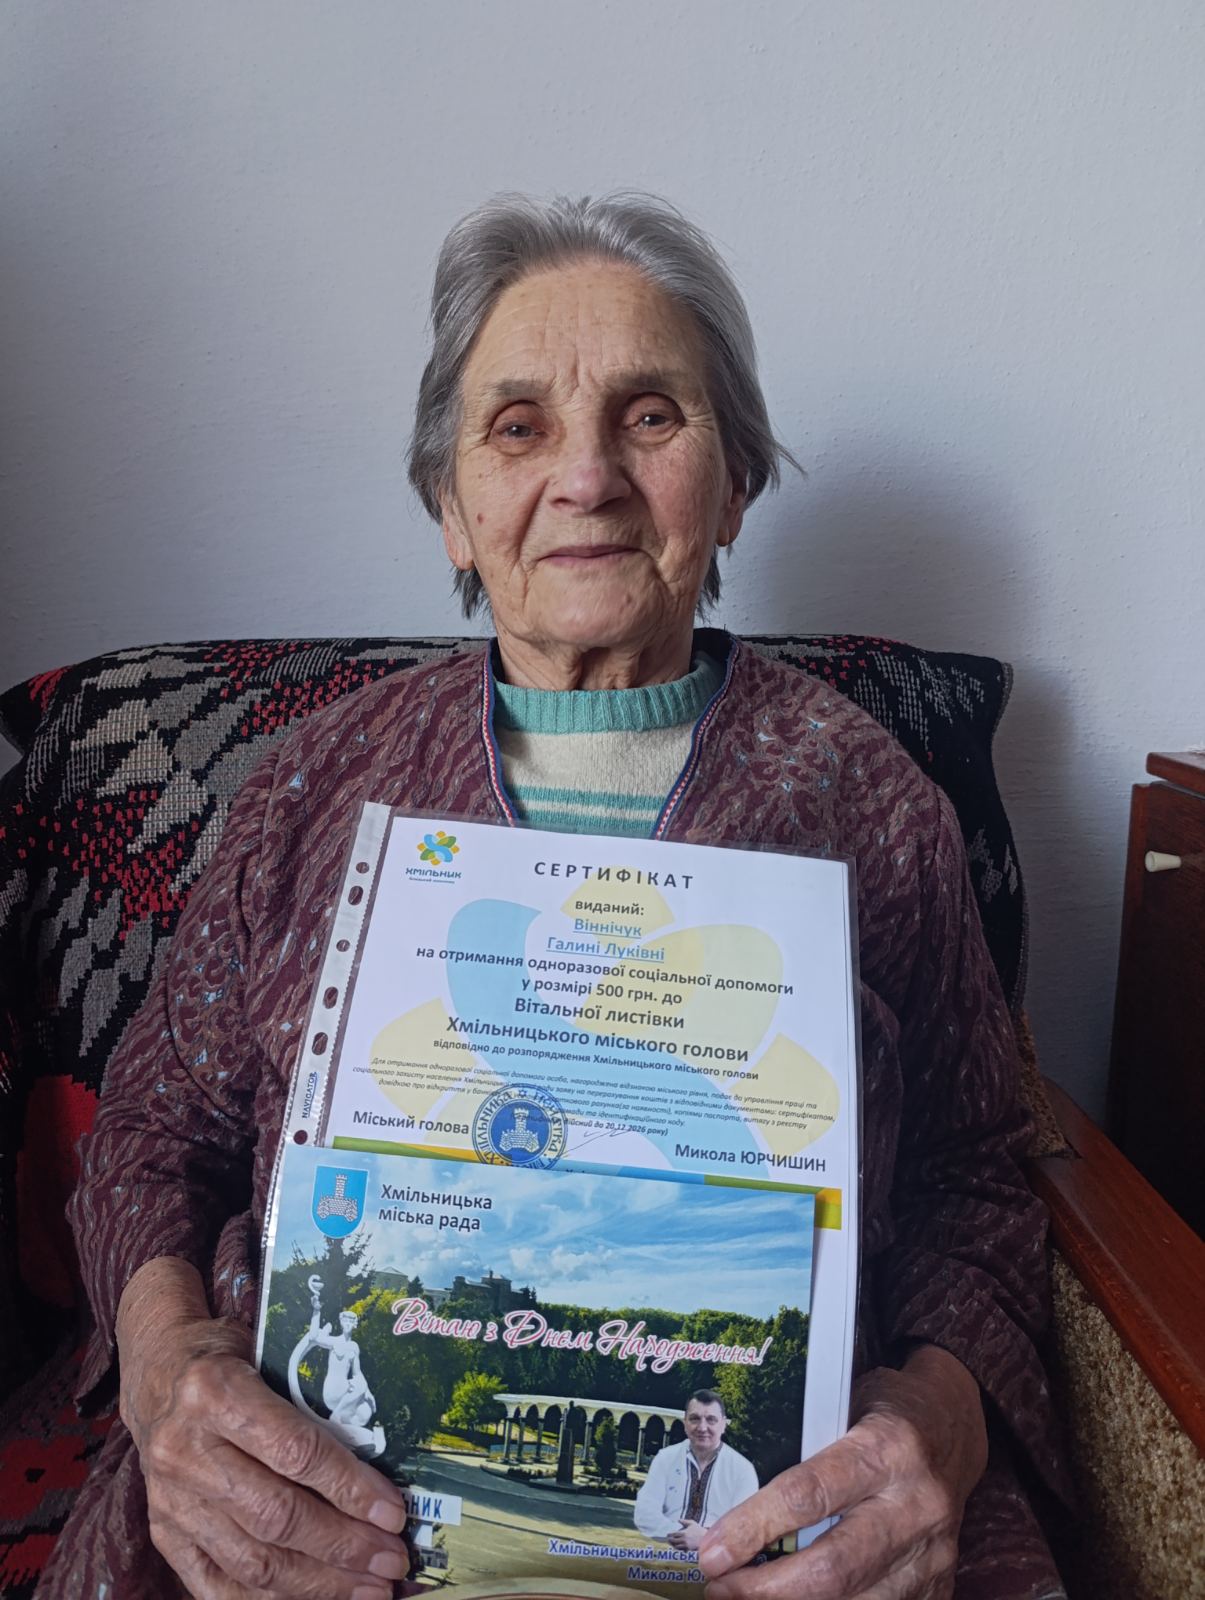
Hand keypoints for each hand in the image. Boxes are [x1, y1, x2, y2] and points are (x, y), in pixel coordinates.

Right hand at [117, 1257, 410, 1599]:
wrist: (158, 1373)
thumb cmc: (230, 1358)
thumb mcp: (269, 1354)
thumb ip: (312, 1404)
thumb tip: (384, 1465)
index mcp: (216, 1391)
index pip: (295, 1451)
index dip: (350, 1488)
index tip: (393, 1514)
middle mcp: (185, 1448)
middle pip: (277, 1516)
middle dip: (344, 1546)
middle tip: (392, 1560)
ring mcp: (170, 1498)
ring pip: (252, 1560)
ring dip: (319, 1584)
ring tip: (368, 1588)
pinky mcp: (163, 1533)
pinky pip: (217, 1586)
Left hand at [667, 1519, 706, 1550]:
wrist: (705, 1538)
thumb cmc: (699, 1530)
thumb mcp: (692, 1523)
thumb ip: (684, 1521)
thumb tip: (678, 1520)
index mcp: (683, 1533)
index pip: (673, 1534)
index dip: (669, 1535)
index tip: (667, 1535)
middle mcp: (683, 1540)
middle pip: (673, 1541)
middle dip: (670, 1540)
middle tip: (668, 1539)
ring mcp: (686, 1545)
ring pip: (676, 1546)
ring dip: (674, 1545)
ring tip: (672, 1543)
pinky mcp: (688, 1550)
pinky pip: (681, 1550)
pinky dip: (679, 1549)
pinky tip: (678, 1547)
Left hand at [698, 1345, 987, 1598]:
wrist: (954, 1428)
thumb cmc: (887, 1412)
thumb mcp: (846, 1404)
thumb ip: (803, 1447)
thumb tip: (732, 1503)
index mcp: (889, 1448)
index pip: (811, 1494)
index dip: (755, 1527)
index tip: (713, 1550)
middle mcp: (915, 1505)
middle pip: (833, 1566)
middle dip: (766, 1588)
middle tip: (718, 1586)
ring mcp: (931, 1553)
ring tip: (744, 1598)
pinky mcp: (938, 1584)